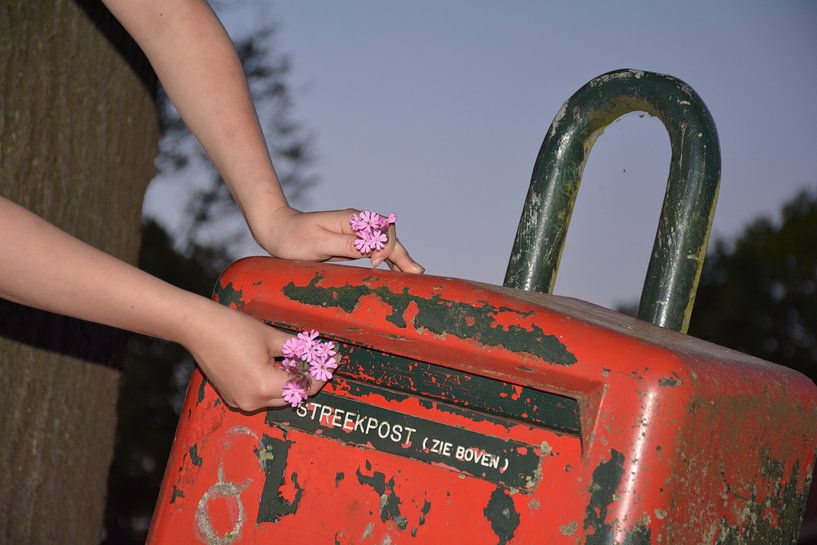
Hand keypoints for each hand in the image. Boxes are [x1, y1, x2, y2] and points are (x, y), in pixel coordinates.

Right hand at [181, 299, 323, 411]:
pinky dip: (273, 383)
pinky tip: (278, 364)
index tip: (332, 361)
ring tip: (298, 359)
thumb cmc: (232, 328)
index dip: (320, 374)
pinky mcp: (233, 397)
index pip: (303, 387)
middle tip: (319, 359)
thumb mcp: (271, 336)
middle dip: (307, 378)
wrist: (197, 328)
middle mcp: (252, 401)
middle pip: (292, 395)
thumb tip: (316, 352)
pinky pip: (261, 395)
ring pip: (277, 397)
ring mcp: (241, 402)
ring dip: (290, 381)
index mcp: (264, 386)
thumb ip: (297, 348)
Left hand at [252, 205, 424, 272]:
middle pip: (388, 237)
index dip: (385, 247)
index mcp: (351, 220)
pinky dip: (387, 260)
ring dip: (400, 258)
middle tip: (416, 273)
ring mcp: (355, 235)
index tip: (375, 264)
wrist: (277, 231)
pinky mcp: (351, 244)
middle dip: (402, 254)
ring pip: (384, 244)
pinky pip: (374, 251)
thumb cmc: (293, 238)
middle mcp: (357, 225)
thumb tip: (372, 249)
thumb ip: (346, 245)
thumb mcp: (318, 243)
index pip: (382, 230)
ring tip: (415, 274)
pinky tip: (397, 271)